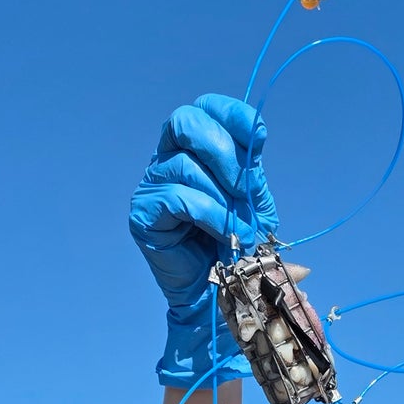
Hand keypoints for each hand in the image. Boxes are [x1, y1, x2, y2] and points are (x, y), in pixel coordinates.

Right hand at [129, 94, 278, 385]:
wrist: (215, 295)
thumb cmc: (233, 247)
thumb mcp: (253, 206)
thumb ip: (254, 180)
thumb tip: (260, 136)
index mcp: (195, 148)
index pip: (206, 108)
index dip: (233, 115)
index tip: (259, 137)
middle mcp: (168, 158)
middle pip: (185, 121)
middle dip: (224, 150)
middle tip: (246, 187)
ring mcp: (152, 185)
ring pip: (186, 165)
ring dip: (224, 196)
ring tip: (241, 226)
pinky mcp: (143, 213)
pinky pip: (178, 198)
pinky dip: (210, 214)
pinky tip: (225, 233)